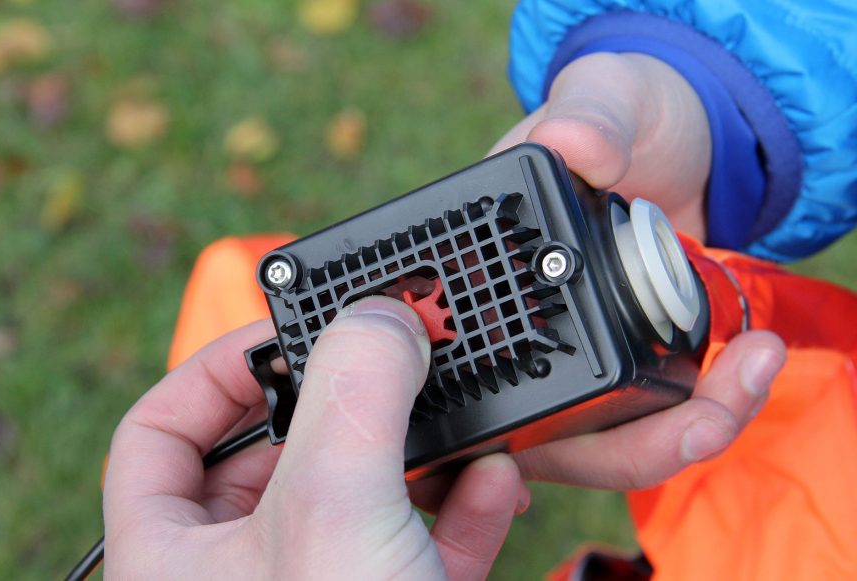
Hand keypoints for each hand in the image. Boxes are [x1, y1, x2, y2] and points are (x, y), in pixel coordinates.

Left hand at [103, 297, 525, 578]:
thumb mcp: (336, 517)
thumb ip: (355, 397)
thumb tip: (383, 316)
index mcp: (177, 557)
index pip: (161, 432)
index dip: (215, 368)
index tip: (287, 334)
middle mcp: (246, 573)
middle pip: (280, 450)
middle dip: (348, 399)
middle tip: (394, 354)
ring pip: (363, 489)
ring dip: (417, 444)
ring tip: (458, 406)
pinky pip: (421, 538)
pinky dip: (460, 503)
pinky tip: (498, 479)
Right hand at [490, 53, 786, 488]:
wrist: (681, 132)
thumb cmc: (622, 109)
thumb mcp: (602, 95)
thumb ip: (589, 114)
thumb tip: (572, 144)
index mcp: (483, 277)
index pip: (470, 371)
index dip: (504, 421)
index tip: (576, 418)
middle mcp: (520, 334)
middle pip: (547, 440)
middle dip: (632, 445)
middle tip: (706, 417)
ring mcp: (577, 355)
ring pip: (604, 447)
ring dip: (679, 437)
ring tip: (751, 372)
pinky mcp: (630, 359)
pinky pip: (653, 420)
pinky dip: (701, 413)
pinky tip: (747, 372)